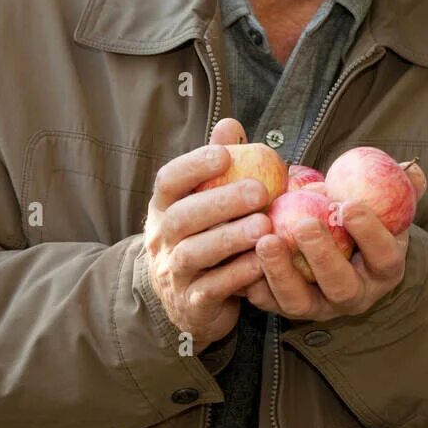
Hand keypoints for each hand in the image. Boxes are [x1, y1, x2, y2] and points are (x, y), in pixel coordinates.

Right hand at [142, 119, 271, 352]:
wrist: (188, 302)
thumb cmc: (205, 238)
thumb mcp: (205, 203)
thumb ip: (217, 166)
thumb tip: (230, 124)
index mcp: (164, 208)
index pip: (168, 181)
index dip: (193, 166)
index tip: (225, 154)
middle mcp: (162, 239)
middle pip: (181, 218)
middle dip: (220, 202)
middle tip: (260, 190)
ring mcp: (174, 273)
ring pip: (195, 254)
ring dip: (231, 238)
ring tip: (265, 225)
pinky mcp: (192, 303)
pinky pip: (213, 288)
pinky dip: (238, 274)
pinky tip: (263, 262)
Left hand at [243, 158, 426, 321]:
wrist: (341, 253)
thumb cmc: (363, 222)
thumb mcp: (387, 206)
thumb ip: (400, 186)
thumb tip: (412, 170)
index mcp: (384, 269)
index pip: (384, 256)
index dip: (371, 234)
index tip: (349, 205)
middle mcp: (354, 295)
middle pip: (341, 286)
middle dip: (322, 257)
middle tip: (303, 223)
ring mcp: (319, 307)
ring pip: (300, 302)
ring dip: (282, 273)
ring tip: (265, 239)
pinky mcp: (286, 309)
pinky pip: (268, 303)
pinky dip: (253, 284)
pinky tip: (238, 258)